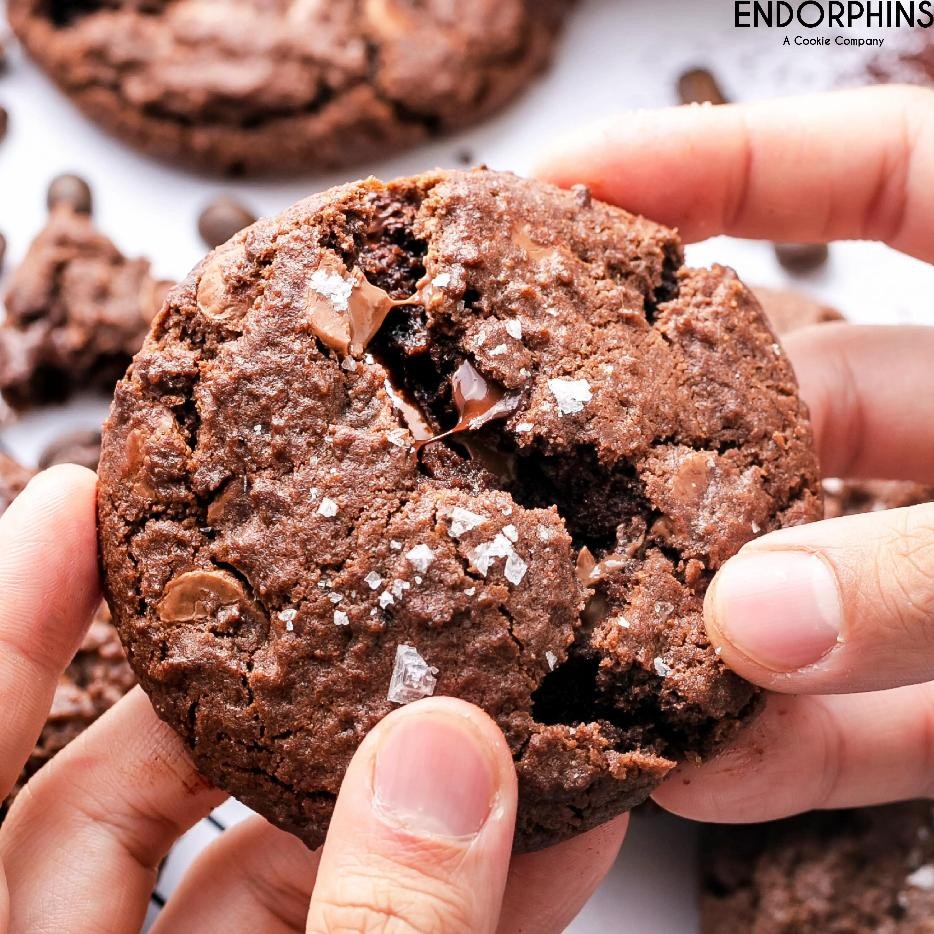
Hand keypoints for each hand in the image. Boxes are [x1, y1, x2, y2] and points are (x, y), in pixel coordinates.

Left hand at [0, 468, 624, 932]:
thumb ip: (366, 932)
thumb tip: (447, 761)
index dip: (17, 612)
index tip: (79, 494)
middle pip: (134, 788)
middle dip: (251, 683)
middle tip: (340, 586)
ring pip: (266, 862)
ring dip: (390, 792)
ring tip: (486, 699)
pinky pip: (354, 929)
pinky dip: (443, 887)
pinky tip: (543, 840)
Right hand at [539, 85, 933, 822]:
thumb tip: (753, 623)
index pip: (855, 173)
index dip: (701, 166)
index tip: (557, 191)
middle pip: (793, 392)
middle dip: (657, 429)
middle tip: (526, 450)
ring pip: (815, 569)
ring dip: (704, 613)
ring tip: (573, 632)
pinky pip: (885, 710)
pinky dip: (798, 745)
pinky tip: (705, 769)